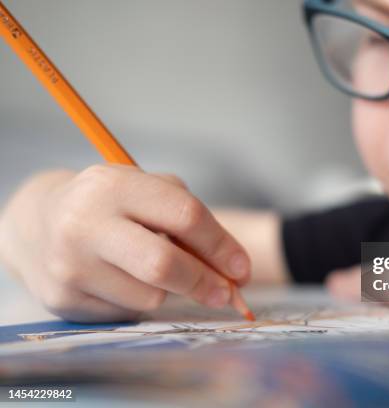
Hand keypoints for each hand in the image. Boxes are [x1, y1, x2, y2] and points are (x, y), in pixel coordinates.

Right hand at [0, 165, 250, 321]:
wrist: (38, 223)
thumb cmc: (112, 205)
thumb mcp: (147, 191)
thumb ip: (189, 221)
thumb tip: (233, 273)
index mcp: (114, 186)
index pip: (184, 215)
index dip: (221, 246)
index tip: (241, 269)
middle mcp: (85, 224)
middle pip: (163, 265)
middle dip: (205, 283)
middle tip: (226, 294)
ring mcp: (70, 265)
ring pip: (150, 296)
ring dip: (167, 289)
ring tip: (147, 267)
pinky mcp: (63, 299)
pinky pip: (127, 311)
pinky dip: (139, 299)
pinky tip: (121, 279)